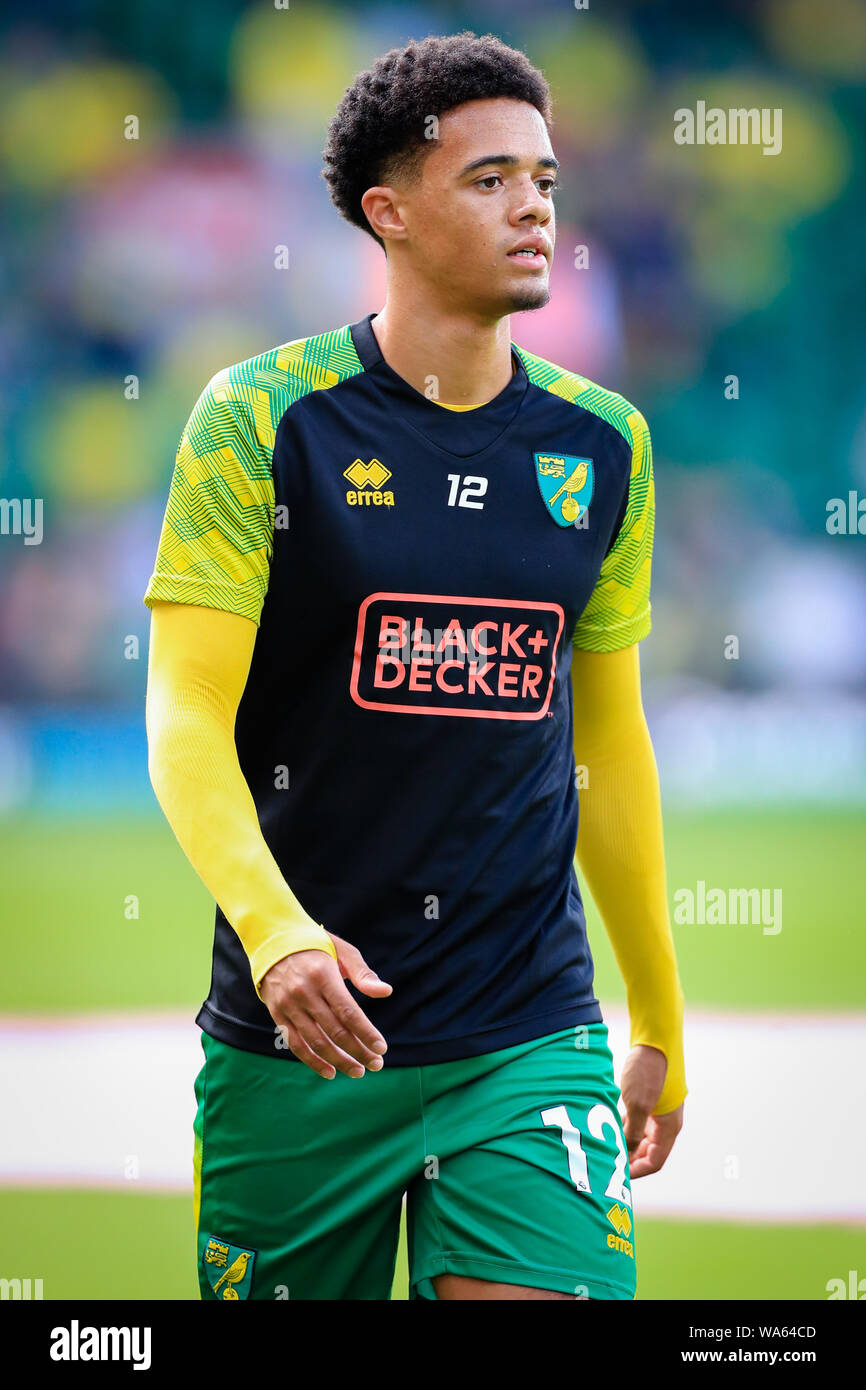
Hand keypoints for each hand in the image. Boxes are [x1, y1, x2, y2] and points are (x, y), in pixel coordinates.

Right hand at [259, 932, 391, 1079]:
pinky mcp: (277, 1014)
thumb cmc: (317, 945)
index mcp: (323, 975)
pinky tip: (330, 1071)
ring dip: (339, 1061)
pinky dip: (313, 1061)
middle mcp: (304, 992)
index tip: (382, 1048)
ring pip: (316, 1042)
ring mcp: (289, 1005)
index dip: (366, 1033)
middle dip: (358, 1051)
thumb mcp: (342, 951)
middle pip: (335, 1031)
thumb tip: (386, 992)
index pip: (348, 1012)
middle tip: (376, 1064)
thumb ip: (363, 974)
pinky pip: (296, 1044)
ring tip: (358, 1070)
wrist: (273, 940)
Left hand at [619, 1043, 683, 1178]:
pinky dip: (625, 1126)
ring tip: (605, 1145)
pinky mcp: (650, 1098)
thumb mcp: (637, 1104)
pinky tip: (608, 1125)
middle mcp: (667, 1121)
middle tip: (608, 1163)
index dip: (636, 1171)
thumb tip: (626, 1154)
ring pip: (641, 1136)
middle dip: (630, 1159)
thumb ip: (633, 1132)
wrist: (654, 1038)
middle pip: (649, 1151)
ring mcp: (659, 1109)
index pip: (655, 1161)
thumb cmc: (647, 1070)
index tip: (616, 1175)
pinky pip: (637, 1121)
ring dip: (626, 1142)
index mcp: (670, 1126)